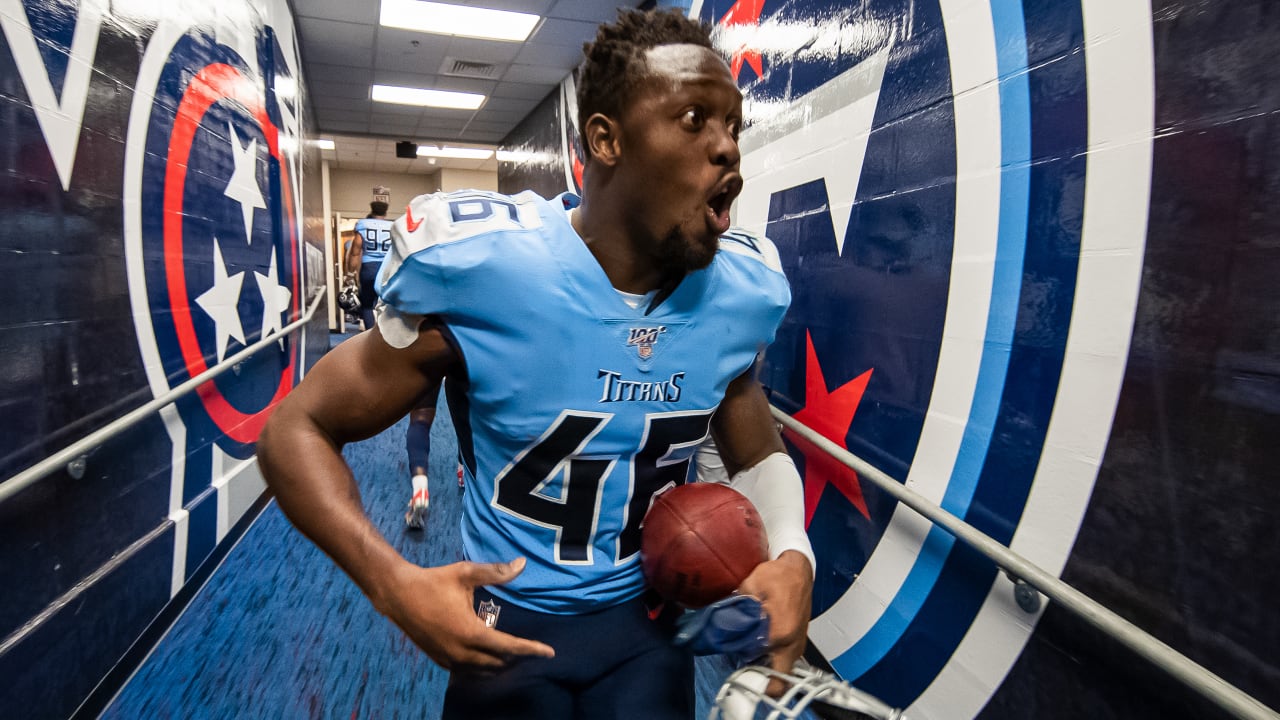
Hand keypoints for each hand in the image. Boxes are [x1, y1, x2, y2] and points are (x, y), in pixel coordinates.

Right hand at [375, 556, 554, 669]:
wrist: (398, 595)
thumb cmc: (433, 582)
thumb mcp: (466, 574)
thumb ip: (496, 572)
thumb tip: (522, 564)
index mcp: (471, 632)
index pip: (509, 647)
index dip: (531, 649)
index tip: (549, 652)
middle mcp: (462, 652)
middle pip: (499, 663)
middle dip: (518, 657)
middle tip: (532, 648)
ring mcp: (449, 660)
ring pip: (484, 672)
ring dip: (501, 664)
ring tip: (513, 653)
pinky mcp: (440, 661)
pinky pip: (468, 672)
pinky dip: (483, 668)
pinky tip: (489, 659)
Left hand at [737, 550, 812, 692]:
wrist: (798, 569)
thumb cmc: (778, 575)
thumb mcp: (751, 586)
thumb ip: (739, 607)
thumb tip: (725, 622)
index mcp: (780, 632)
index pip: (758, 661)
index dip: (743, 664)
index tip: (732, 662)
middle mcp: (792, 643)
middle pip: (778, 678)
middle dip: (761, 681)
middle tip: (744, 673)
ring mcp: (798, 643)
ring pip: (783, 670)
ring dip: (767, 670)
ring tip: (748, 661)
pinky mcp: (799, 640)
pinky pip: (786, 660)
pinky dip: (774, 661)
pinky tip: (758, 650)